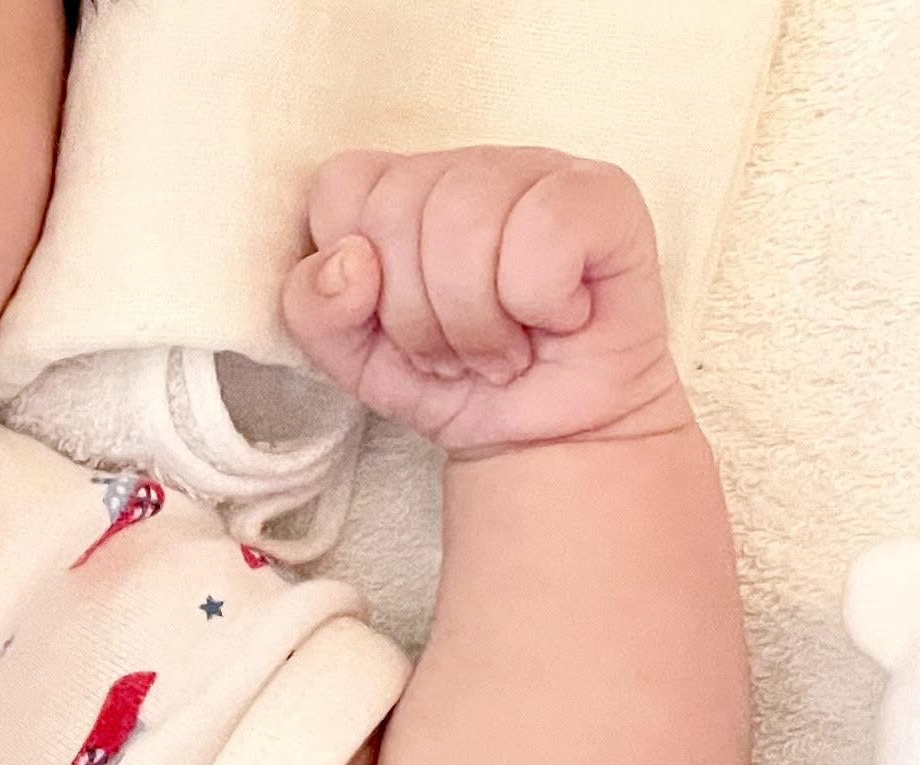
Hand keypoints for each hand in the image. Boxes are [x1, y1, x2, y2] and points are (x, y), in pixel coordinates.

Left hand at [283, 147, 689, 455]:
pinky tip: (558, 320)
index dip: (363, 280)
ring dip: (480, 323)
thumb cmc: (468, 388)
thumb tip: (350, 261)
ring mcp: (539, 169)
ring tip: (504, 353)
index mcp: (407, 187)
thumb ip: (315, 312)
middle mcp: (469, 167)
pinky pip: (544, 230)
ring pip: (466, 220)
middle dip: (421, 319)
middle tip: (462, 356)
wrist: (558, 443)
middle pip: (399, 211)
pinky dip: (541, 300)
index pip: (342, 190)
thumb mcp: (362, 364)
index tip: (402, 330)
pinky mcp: (604, 195)